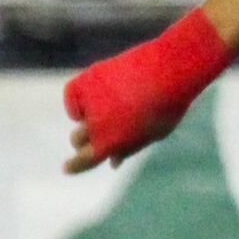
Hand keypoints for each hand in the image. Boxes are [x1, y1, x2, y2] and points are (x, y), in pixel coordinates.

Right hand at [63, 12, 234, 172]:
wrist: (170, 70)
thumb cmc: (169, 105)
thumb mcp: (154, 134)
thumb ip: (130, 149)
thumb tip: (113, 162)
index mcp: (110, 144)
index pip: (83, 161)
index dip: (74, 166)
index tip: (67, 168)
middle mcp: (94, 125)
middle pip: (78, 140)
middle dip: (86, 140)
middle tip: (102, 131)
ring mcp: (89, 101)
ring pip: (78, 116)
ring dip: (89, 116)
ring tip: (116, 105)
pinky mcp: (87, 78)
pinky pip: (72, 94)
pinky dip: (77, 98)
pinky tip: (91, 96)